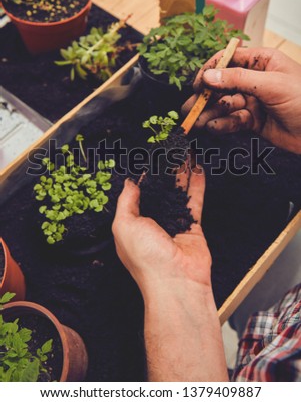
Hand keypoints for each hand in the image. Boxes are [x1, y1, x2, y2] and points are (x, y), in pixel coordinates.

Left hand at [112, 170, 227, 381]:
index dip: (140, 177)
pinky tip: (198, 167)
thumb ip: (126, 202)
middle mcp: (153, 223)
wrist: (177, 281)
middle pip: (159, 191)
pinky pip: (195, 200)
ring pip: (178, 192)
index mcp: (132, 225)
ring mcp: (174, 223)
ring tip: (182, 152)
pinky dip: (197, 184)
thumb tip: (129, 182)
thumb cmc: (146, 258)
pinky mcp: (193, 225)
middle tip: (166, 151)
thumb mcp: (124, 226)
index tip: (144, 158)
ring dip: (180, 173)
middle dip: (162, 171)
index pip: (136, 195)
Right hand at [182, 48, 300, 153]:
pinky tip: (213, 128)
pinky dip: (222, 124)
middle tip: (188, 108)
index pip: (228, 60)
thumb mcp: (272, 84)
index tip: (197, 84)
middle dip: (205, 97)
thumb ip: (238, 79)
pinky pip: (232, 120)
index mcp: (261, 61)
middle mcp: (254, 79)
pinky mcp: (253, 121)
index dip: (210, 70)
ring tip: (194, 122)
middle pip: (222, 85)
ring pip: (224, 105)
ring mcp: (253, 101)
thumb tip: (209, 75)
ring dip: (209, 113)